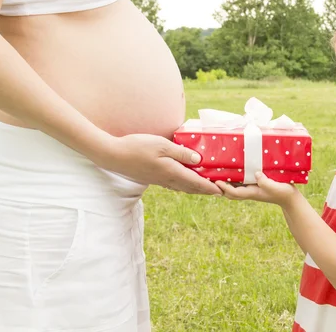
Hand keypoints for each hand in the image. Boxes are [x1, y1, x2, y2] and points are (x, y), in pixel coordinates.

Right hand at [95, 133, 221, 194]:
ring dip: (194, 188)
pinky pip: (172, 184)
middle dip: (205, 190)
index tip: (222, 190)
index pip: (196, 182)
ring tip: (204, 187)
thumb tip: (199, 160)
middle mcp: (167, 180)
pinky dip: (183, 184)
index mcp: (172, 172)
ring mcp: (158, 180)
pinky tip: (182, 180)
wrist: (113, 155)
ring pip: (181, 187)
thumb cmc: (137, 147)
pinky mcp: (151, 178)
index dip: (210, 187)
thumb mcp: (162, 145)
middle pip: (190, 188)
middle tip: (218, 190)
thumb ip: (181, 152)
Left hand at [215, 172, 300, 206]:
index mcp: (252, 193)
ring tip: (218, 173)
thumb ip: (266, 182)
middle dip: (220, 187)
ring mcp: (252, 189)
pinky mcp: (255, 185)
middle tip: (211, 177)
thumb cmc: (284, 193)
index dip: (224, 188)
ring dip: (226, 183)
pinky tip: (233, 170)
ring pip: (235, 188)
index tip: (216, 181)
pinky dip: (235, 179)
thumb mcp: (275, 187)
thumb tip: (255, 174)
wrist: (290, 199)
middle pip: (230, 192)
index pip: (234, 192)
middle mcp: (249, 192)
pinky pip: (241, 183)